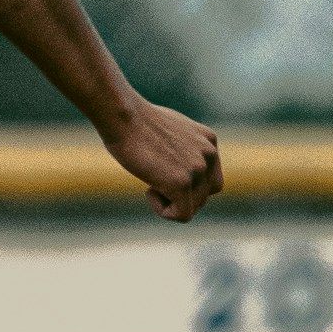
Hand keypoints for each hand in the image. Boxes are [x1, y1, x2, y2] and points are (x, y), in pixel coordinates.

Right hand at [106, 100, 223, 222]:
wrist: (122, 116)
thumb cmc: (134, 121)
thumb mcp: (168, 130)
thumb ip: (183, 149)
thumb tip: (178, 167)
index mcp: (209, 140)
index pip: (210, 179)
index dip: (187, 184)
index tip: (163, 170)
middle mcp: (209, 154)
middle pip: (204, 196)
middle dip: (180, 195)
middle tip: (154, 178)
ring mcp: (198, 169)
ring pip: (193, 207)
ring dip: (170, 201)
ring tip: (149, 179)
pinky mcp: (182, 183)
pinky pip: (182, 215)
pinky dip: (163, 210)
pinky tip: (148, 190)